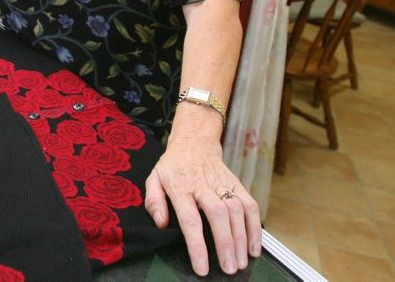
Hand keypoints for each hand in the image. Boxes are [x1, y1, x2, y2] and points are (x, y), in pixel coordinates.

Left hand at [144, 136, 261, 275]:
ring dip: (242, 238)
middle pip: (218, 214)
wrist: (194, 141)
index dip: (196, 245)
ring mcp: (222, 183)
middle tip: (230, 268)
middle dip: (225, 243)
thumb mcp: (154, 178)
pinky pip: (249, 204)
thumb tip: (161, 224)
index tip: (202, 268)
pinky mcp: (237, 183)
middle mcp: (203, 185)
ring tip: (242, 262)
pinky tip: (255, 247)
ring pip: (236, 210)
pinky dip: (255, 226)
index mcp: (180, 187)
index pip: (189, 219)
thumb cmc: (173, 166)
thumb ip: (154, 201)